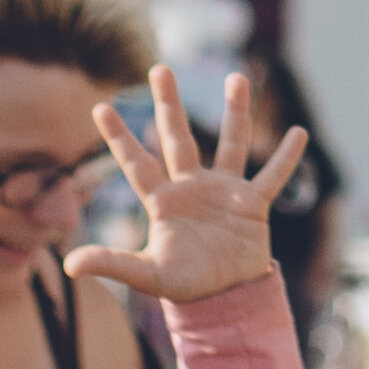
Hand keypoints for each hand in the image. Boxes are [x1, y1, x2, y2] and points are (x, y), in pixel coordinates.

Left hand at [75, 68, 302, 311]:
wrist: (225, 299)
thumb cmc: (184, 287)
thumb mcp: (146, 274)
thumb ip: (112, 264)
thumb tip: (69, 265)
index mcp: (163, 201)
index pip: (136, 163)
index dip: (118, 137)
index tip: (99, 107)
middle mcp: (191, 188)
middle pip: (178, 137)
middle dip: (168, 104)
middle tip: (160, 69)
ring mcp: (224, 191)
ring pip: (230, 143)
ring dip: (236, 112)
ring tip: (237, 78)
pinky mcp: (252, 204)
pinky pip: (272, 175)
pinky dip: (286, 157)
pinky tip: (299, 133)